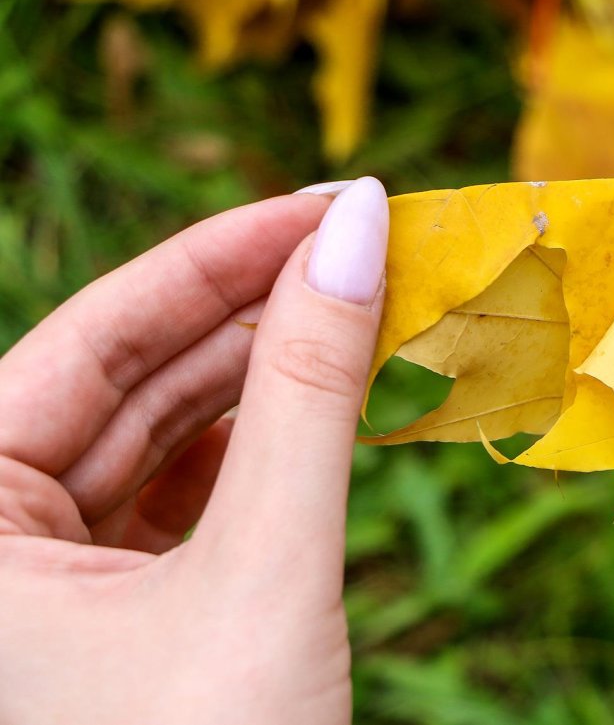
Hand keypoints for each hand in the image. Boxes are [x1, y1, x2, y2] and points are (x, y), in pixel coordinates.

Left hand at [0, 176, 387, 722]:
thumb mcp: (265, 571)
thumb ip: (309, 395)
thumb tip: (354, 235)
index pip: (101, 333)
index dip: (228, 254)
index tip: (336, 199)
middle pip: (136, 375)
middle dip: (265, 310)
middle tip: (376, 250)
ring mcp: (47, 573)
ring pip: (167, 432)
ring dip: (274, 374)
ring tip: (371, 314)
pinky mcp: (113, 605)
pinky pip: (187, 492)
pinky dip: (265, 446)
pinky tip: (332, 400)